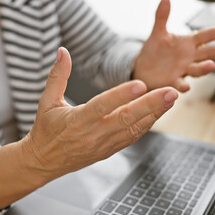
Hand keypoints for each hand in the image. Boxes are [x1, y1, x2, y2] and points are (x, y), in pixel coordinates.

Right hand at [22, 47, 178, 180]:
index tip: (141, 84)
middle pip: (126, 119)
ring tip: (171, 99)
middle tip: (171, 92)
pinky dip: (146, 125)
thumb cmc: (45, 130)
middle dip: (151, 105)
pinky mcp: (109, 151)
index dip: (121, 95)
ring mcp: (103, 145)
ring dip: (154, 114)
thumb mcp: (46, 101)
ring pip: (133, 130)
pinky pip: (131, 138)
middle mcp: (93, 135)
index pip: (102, 106)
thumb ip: (57, 76)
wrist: (43, 162)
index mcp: (77, 121)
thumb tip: (62, 51)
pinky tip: (158, 113)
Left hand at [133, 0, 214, 91]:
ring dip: (205, 68)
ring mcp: (183, 71)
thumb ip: (162, 17)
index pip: (207, 35)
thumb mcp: (158, 33)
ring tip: (211, 65)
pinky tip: (185, 86)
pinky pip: (180, 84)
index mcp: (188, 44)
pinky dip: (183, 86)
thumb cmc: (154, 52)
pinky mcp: (172, 83)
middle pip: (209, 53)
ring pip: (197, 70)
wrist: (142, 71)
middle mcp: (190, 58)